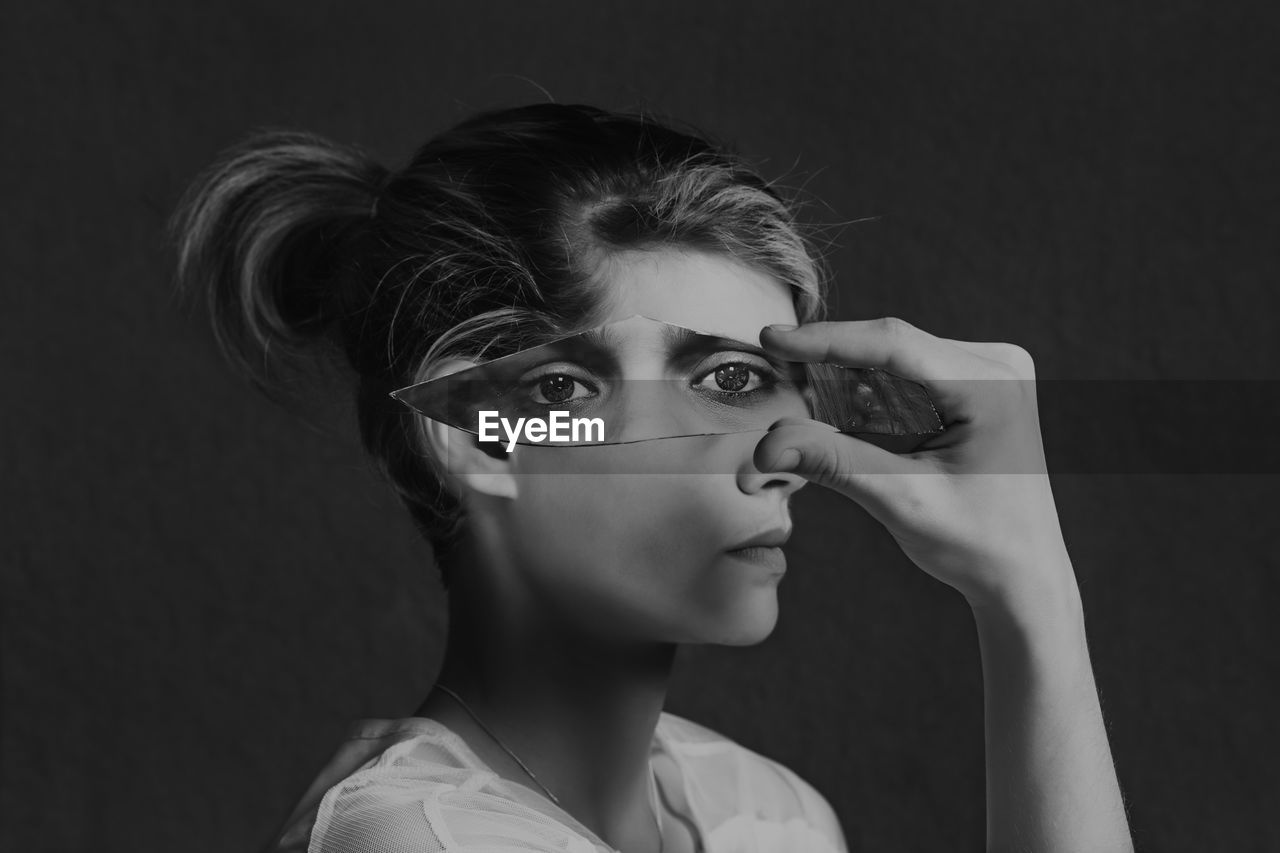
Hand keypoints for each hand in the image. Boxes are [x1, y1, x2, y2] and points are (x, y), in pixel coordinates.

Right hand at [756, 318, 1073, 608]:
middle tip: (777, 383)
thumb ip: (834, 463)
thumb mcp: (901, 500)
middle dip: (833, 368)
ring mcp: (993, 372)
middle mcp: (999, 365)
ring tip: (816, 416)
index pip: (894, 344)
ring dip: (852, 386)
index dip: (827, 341)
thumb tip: (766, 445)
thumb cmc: (978, 545)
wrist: (1024, 578)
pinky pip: (911, 376)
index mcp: (993, 385)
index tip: (771, 339)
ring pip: (897, 362)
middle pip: (893, 349)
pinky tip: (857, 427)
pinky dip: (875, 399)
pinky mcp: (980, 385)